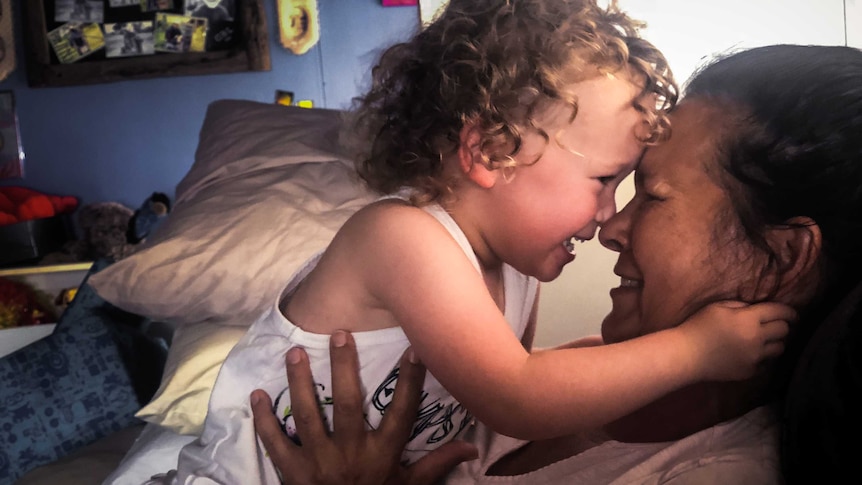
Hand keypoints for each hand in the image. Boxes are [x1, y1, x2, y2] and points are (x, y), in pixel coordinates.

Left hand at [250, 330, 477, 484]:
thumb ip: (437, 465)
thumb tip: (472, 447)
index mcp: (382, 454)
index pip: (401, 412)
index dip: (409, 381)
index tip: (414, 349)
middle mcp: (350, 453)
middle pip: (348, 403)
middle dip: (343, 367)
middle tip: (339, 333)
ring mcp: (318, 461)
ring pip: (308, 415)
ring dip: (300, 383)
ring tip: (295, 351)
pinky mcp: (291, 472)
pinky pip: (275, 442)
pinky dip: (264, 419)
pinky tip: (257, 394)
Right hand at [678, 301, 793, 380]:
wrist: (686, 355)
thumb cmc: (698, 326)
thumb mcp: (718, 306)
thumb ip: (741, 305)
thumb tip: (757, 310)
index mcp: (749, 319)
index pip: (780, 312)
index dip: (790, 311)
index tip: (793, 313)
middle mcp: (757, 338)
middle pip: (784, 330)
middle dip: (782, 325)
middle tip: (774, 325)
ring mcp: (755, 358)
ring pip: (779, 348)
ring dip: (774, 342)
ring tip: (764, 340)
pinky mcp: (750, 372)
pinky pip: (765, 363)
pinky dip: (761, 357)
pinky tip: (749, 353)